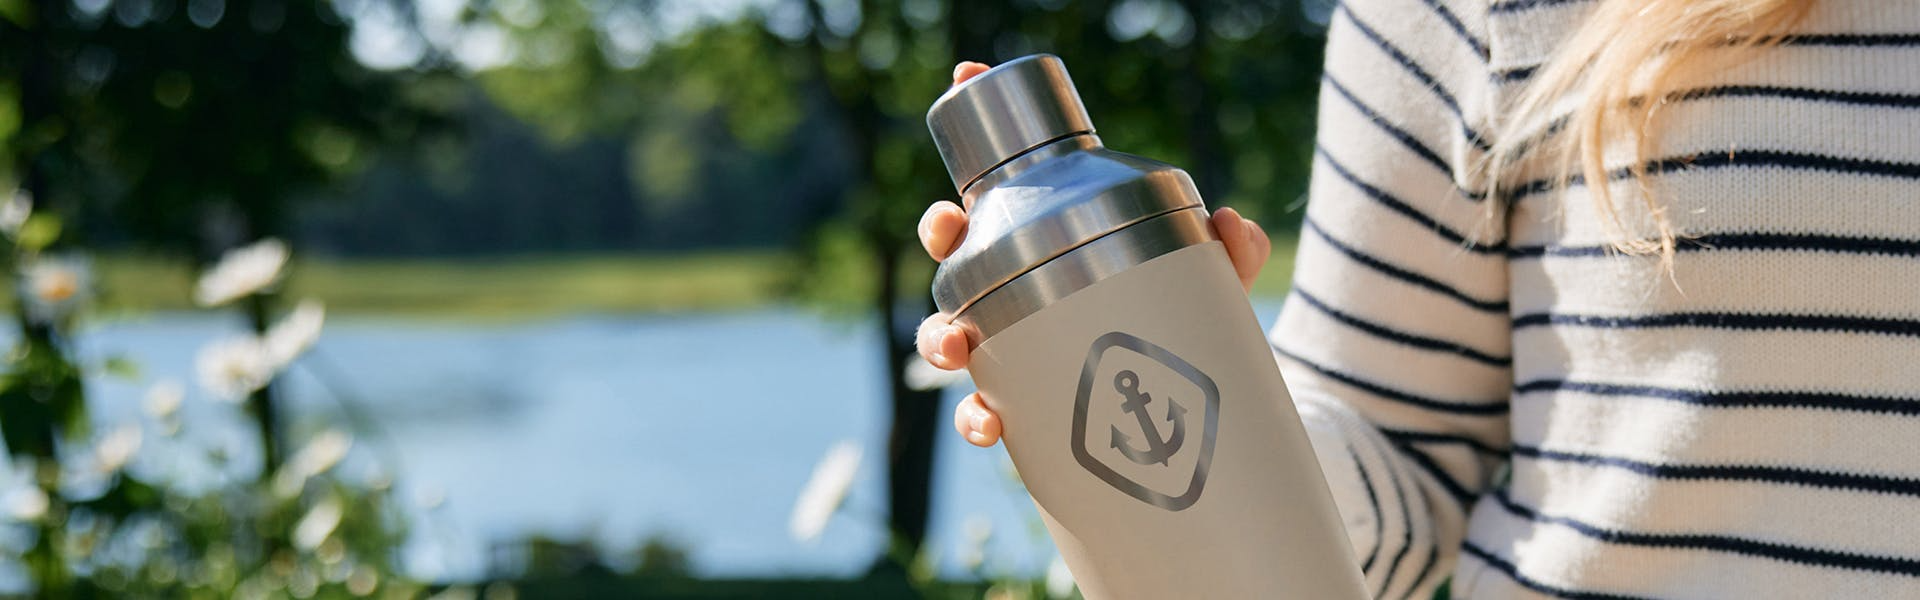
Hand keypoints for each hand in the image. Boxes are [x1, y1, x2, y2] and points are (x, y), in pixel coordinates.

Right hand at [917, 61, 1273, 447]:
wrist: (1198, 418)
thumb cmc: (1185, 325)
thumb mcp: (1212, 284)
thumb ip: (1228, 252)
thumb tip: (1232, 224)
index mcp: (1051, 239)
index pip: (1010, 180)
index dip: (985, 130)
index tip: (967, 76)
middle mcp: (1018, 288)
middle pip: (957, 248)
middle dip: (941, 231)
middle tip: (947, 229)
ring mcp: (1013, 347)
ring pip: (951, 331)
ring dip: (939, 334)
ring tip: (956, 344)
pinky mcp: (1021, 408)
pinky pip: (983, 412)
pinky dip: (975, 418)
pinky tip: (990, 424)